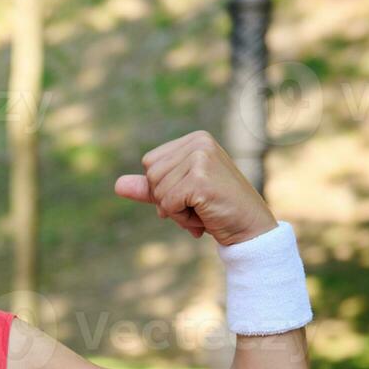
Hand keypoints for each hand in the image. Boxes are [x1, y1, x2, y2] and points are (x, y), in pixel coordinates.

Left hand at [113, 130, 277, 245]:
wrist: (250, 229)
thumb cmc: (217, 210)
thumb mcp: (180, 196)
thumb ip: (150, 189)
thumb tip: (117, 185)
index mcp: (195, 139)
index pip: (150, 163)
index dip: (162, 187)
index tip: (191, 194)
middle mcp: (199, 142)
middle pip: (151, 175)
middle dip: (167, 200)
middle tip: (198, 205)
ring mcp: (200, 159)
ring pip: (158, 191)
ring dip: (175, 211)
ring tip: (203, 210)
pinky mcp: (200, 179)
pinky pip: (167, 204)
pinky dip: (181, 218)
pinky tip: (204, 217)